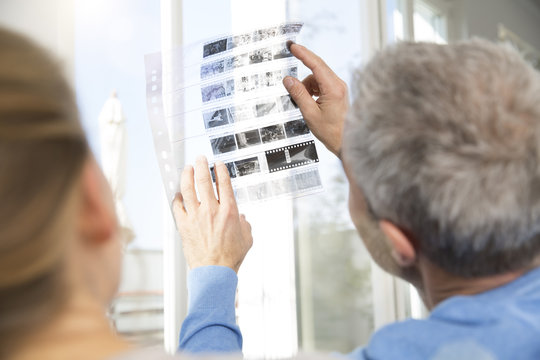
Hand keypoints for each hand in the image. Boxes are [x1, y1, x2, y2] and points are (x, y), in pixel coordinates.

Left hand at [172, 156, 252, 272]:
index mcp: (229, 211)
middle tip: (200, 159)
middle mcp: (211, 210)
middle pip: (204, 180)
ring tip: (187, 168)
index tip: (217, 164)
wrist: (214, 272)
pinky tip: (178, 194)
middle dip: (202, 166)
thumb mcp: (247, 238)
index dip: (220, 170)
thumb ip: (245, 224)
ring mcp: (195, 216)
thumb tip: (242, 218)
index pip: (223, 183)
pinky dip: (177, 197)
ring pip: (188, 189)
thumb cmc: (231, 257)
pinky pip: (177, 206)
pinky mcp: (183, 225)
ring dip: (187, 175)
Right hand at [283, 43, 348, 156]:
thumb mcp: (310, 113)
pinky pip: (321, 84)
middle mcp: (339, 85)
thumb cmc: (332, 132)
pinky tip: (312, 103)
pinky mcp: (338, 92)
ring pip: (318, 78)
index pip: (316, 65)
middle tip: (290, 78)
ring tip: (306, 104)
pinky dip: (313, 90)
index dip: (303, 54)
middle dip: (303, 76)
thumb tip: (288, 80)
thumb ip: (299, 94)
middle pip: (317, 69)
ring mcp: (339, 88)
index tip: (293, 47)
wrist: (346, 142)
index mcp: (333, 88)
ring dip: (307, 86)